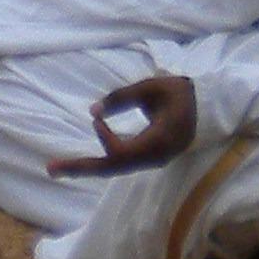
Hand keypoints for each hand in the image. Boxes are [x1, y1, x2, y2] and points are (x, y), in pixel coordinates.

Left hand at [46, 73, 194, 176]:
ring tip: (58, 168)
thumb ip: (122, 98)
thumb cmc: (180, 94)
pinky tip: (82, 162)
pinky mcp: (148, 159)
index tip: (98, 117)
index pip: (120, 152)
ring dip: (86, 167)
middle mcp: (152, 159)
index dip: (104, 136)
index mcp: (156, 142)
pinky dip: (100, 161)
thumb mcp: (151, 88)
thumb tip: (92, 112)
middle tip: (51, 170)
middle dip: (80, 168)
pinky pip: (121, 164)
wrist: (207, 109)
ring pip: (114, 169)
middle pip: (111, 168)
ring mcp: (151, 162)